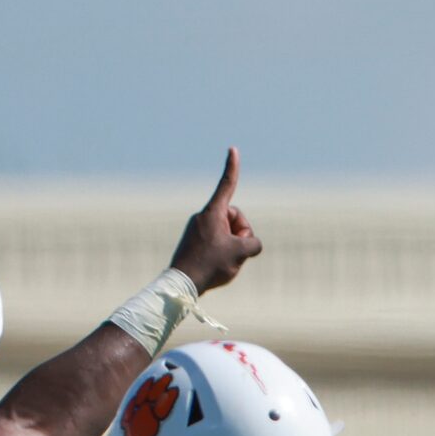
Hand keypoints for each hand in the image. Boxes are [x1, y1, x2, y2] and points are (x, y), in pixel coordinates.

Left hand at [170, 147, 261, 295]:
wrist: (181, 285)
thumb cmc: (209, 266)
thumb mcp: (240, 253)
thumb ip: (254, 244)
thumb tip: (252, 245)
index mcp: (213, 212)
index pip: (227, 184)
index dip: (232, 167)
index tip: (232, 150)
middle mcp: (202, 217)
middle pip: (234, 218)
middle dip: (241, 234)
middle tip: (236, 253)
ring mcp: (196, 231)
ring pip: (225, 233)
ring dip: (231, 246)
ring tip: (223, 263)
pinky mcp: (192, 244)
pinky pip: (214, 243)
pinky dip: (221, 253)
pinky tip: (215, 268)